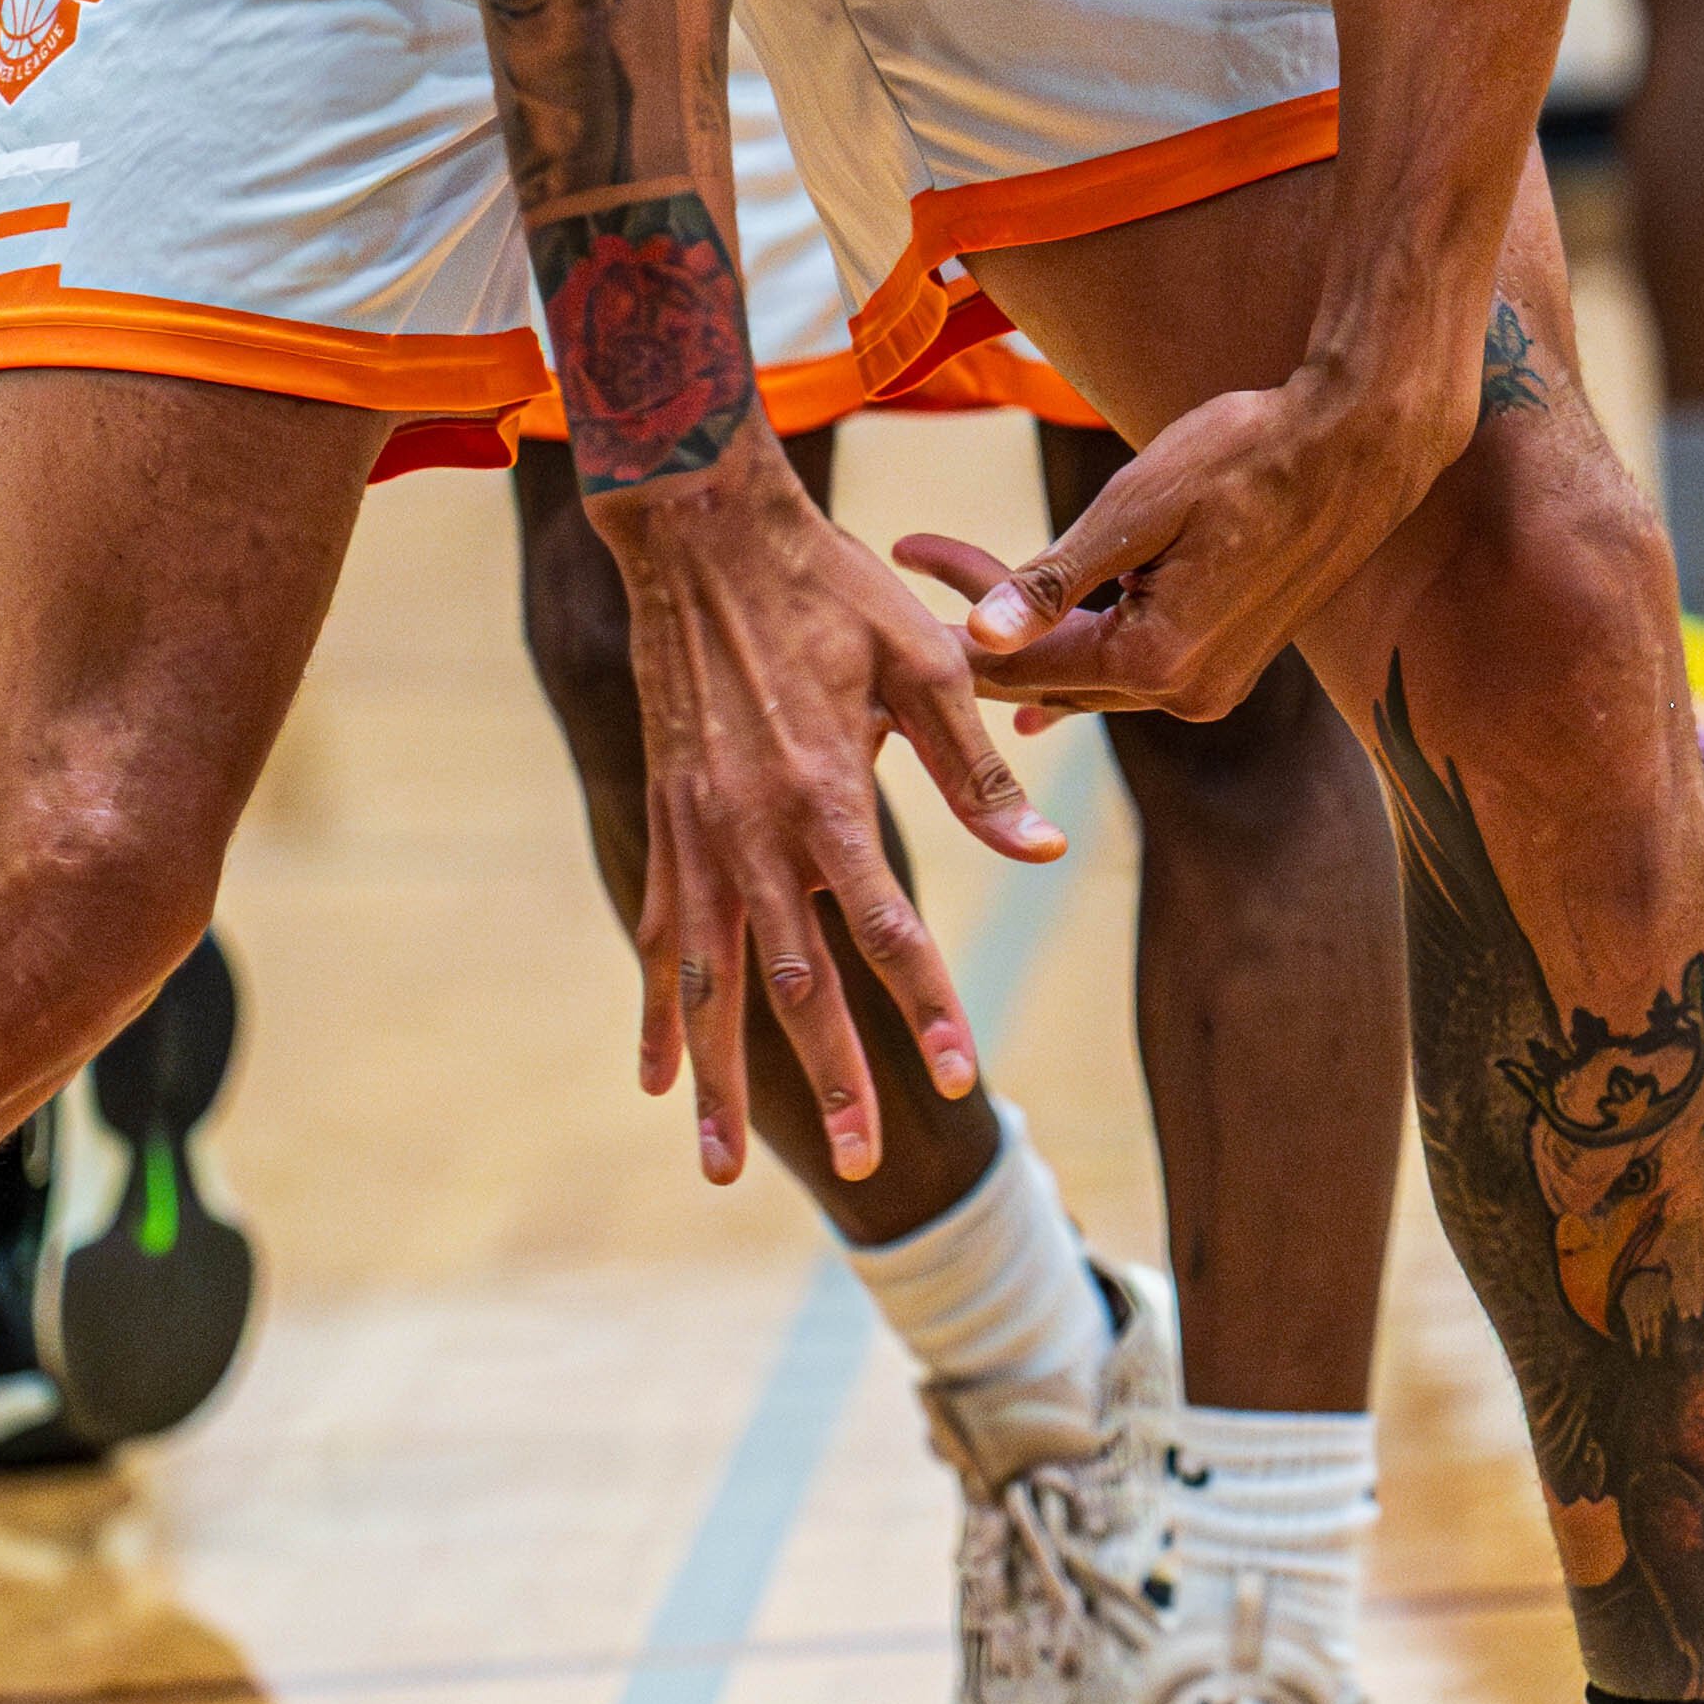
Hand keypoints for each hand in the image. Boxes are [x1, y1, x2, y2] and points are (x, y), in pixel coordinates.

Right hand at [604, 454, 1061, 1185]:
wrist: (701, 534)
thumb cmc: (827, 587)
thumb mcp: (923, 660)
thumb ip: (976, 766)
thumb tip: (1047, 846)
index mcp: (827, 793)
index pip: (887, 929)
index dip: (926, 1007)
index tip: (960, 1075)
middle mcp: (753, 831)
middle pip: (796, 982)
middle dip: (833, 1080)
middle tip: (871, 1162)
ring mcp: (698, 833)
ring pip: (710, 983)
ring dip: (723, 1078)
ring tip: (723, 1169)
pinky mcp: (666, 822)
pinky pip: (659, 937)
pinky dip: (658, 1012)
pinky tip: (655, 1081)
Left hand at [902, 357, 1449, 729]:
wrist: (1361, 444)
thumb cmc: (1248, 455)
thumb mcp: (1136, 507)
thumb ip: (1052, 581)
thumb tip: (977, 638)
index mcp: (1155, 661)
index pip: (1019, 661)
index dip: (953, 616)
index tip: (904, 554)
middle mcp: (1187, 695)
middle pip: (1050, 675)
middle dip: (984, 627)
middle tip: (920, 568)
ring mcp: (1216, 686)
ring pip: (1094, 675)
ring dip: (1036, 639)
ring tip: (960, 606)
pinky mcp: (1235, 662)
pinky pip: (1138, 666)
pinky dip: (1089, 645)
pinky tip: (1052, 648)